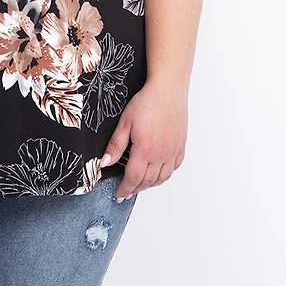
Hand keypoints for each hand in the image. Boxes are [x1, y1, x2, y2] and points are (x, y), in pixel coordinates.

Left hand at [99, 80, 187, 200]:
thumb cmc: (147, 103)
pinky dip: (165, 174)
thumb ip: (115, 145)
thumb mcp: (124, 123)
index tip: (119, 195)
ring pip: (162, 178)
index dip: (125, 189)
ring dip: (150, 185)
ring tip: (140, 185)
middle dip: (135, 189)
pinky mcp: (180, 146)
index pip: (133, 179)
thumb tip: (104, 162)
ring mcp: (172, 152)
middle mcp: (161, 155)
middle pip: (147, 181)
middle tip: (126, 192)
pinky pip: (174, 167)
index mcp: (145, 151)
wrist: (168, 90)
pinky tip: (159, 172)